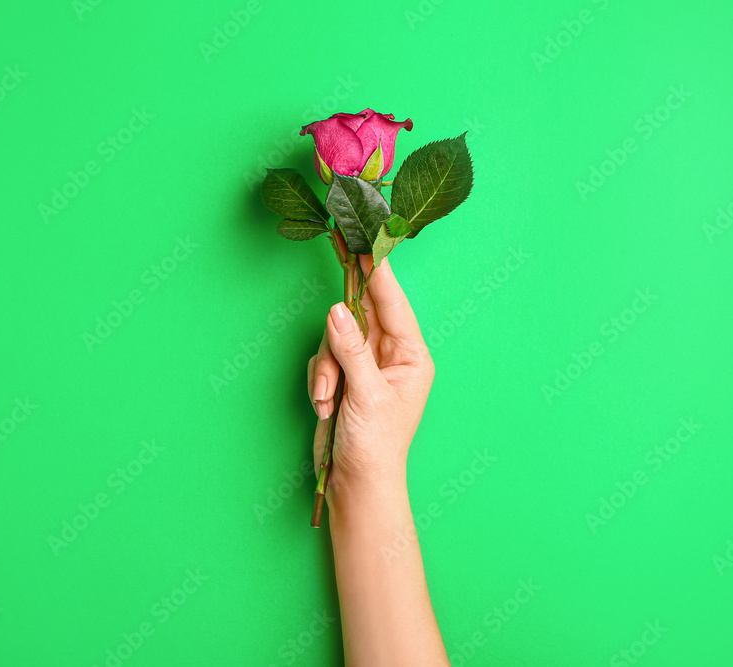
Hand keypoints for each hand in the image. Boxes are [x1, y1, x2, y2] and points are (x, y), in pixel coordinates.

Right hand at [306, 254, 434, 504]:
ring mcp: (366, 366)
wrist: (357, 483)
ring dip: (328, 369)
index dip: (380, 273)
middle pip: (362, 315)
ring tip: (330, 401)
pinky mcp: (344, 377)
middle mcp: (391, 356)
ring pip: (336, 338)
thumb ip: (351, 349)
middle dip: (342, 326)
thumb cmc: (376, 445)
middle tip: (337, 275)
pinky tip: (326, 408)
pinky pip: (325, 359)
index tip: (368, 243)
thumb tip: (337, 309)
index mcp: (411, 357)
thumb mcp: (366, 394)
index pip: (394, 304)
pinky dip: (321, 382)